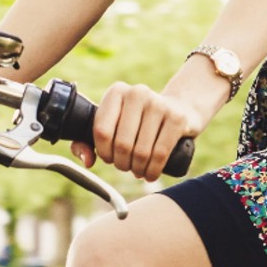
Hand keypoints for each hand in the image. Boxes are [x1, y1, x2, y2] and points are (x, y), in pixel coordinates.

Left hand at [74, 82, 206, 181]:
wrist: (179, 109)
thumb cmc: (138, 121)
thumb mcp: (112, 124)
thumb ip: (87, 142)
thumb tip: (88, 161)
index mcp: (116, 92)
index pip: (101, 131)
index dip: (104, 152)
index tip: (110, 158)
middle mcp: (137, 93)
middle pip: (122, 144)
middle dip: (122, 163)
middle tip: (127, 166)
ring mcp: (159, 104)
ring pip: (141, 151)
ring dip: (137, 169)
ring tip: (138, 170)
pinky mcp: (177, 118)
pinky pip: (160, 153)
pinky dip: (153, 170)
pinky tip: (150, 174)